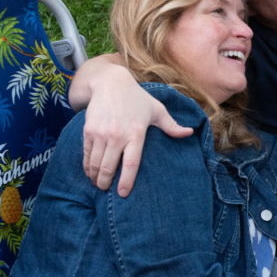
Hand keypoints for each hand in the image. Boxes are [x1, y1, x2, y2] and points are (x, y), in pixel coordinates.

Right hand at [83, 71, 192, 196]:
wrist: (110, 83)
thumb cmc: (137, 98)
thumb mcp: (157, 109)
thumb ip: (171, 125)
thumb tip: (189, 133)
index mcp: (136, 133)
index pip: (131, 162)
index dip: (127, 180)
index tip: (124, 193)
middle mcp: (117, 135)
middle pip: (109, 167)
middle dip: (106, 183)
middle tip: (107, 191)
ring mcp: (100, 133)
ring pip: (95, 163)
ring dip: (95, 177)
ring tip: (98, 184)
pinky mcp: (88, 131)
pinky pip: (86, 154)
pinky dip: (87, 166)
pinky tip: (90, 172)